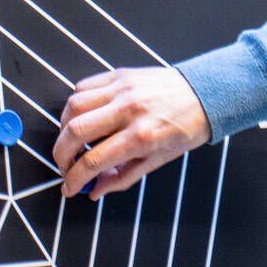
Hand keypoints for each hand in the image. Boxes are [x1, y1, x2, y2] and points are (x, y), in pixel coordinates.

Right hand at [52, 66, 210, 199]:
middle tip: (65, 166)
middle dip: (61, 155)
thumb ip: (123, 177)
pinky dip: (75, 105)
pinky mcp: (120, 74)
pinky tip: (82, 118)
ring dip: (64, 129)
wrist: (204, 95)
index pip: (94, 161)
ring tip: (72, 142)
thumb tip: (95, 191)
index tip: (70, 187)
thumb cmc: (185, 129)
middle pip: (75, 131)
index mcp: (142, 136)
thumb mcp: (159, 160)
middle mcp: (129, 110)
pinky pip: (83, 87)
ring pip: (73, 106)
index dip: (75, 179)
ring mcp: (123, 89)